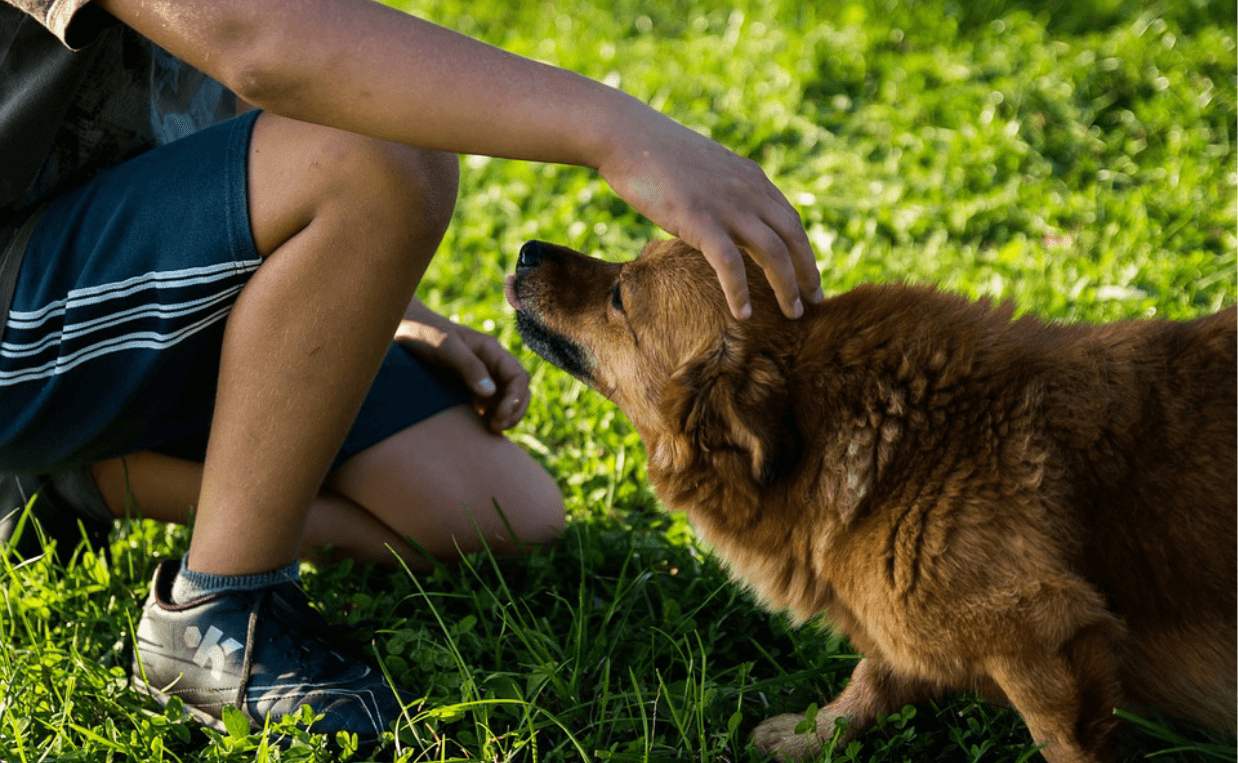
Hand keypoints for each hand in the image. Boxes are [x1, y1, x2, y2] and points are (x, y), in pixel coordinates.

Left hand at [394, 301, 529, 432]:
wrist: (402, 330)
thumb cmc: (424, 333)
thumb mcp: (446, 347)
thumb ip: (469, 367)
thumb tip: (491, 393)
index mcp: (491, 351)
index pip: (518, 377)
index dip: (515, 399)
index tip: (499, 416)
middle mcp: (491, 364)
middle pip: (519, 390)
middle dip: (514, 411)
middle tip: (496, 428)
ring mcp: (481, 376)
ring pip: (506, 399)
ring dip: (506, 416)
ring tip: (491, 430)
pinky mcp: (468, 387)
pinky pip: (489, 405)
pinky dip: (491, 416)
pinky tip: (481, 427)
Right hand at [597, 114, 823, 318]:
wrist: (628, 137)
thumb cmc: (657, 155)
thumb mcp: (705, 168)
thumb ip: (724, 190)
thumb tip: (724, 214)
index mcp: (751, 179)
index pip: (790, 219)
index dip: (804, 250)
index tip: (808, 275)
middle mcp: (748, 191)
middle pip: (793, 237)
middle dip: (807, 272)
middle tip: (815, 300)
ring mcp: (727, 206)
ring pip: (773, 253)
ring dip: (786, 287)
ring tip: (793, 314)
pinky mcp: (701, 221)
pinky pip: (730, 264)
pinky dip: (740, 292)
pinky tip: (744, 314)